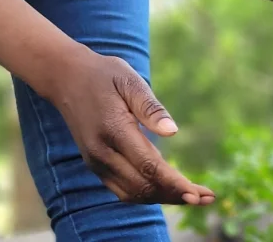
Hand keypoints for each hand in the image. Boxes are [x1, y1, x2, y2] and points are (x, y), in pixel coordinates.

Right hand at [43, 50, 214, 205]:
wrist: (66, 79)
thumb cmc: (104, 75)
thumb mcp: (129, 81)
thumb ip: (150, 108)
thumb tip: (173, 132)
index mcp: (114, 131)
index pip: (149, 167)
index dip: (175, 183)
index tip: (199, 193)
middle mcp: (102, 153)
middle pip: (143, 186)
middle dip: (176, 195)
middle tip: (207, 198)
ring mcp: (96, 162)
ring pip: (133, 193)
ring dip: (163, 198)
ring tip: (193, 197)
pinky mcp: (95, 164)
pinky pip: (122, 189)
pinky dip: (147, 194)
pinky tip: (168, 190)